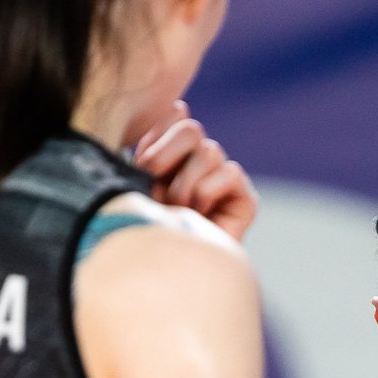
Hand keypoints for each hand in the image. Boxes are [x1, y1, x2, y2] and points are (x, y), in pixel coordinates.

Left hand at [133, 101, 258, 241]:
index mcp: (169, 154)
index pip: (174, 114)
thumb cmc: (137, 229)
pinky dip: (208, 193)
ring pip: (209, 151)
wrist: (159, 272)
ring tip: (175, 210)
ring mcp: (221, 182)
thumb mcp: (133, 181)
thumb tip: (178, 105)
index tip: (141, 163)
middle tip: (154, 186)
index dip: (157, 132)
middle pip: (191, 128)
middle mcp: (197, 165)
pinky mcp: (244, 200)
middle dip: (166, 156)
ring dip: (185, 183)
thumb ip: (150, 145)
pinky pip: (230, 173)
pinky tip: (200, 215)